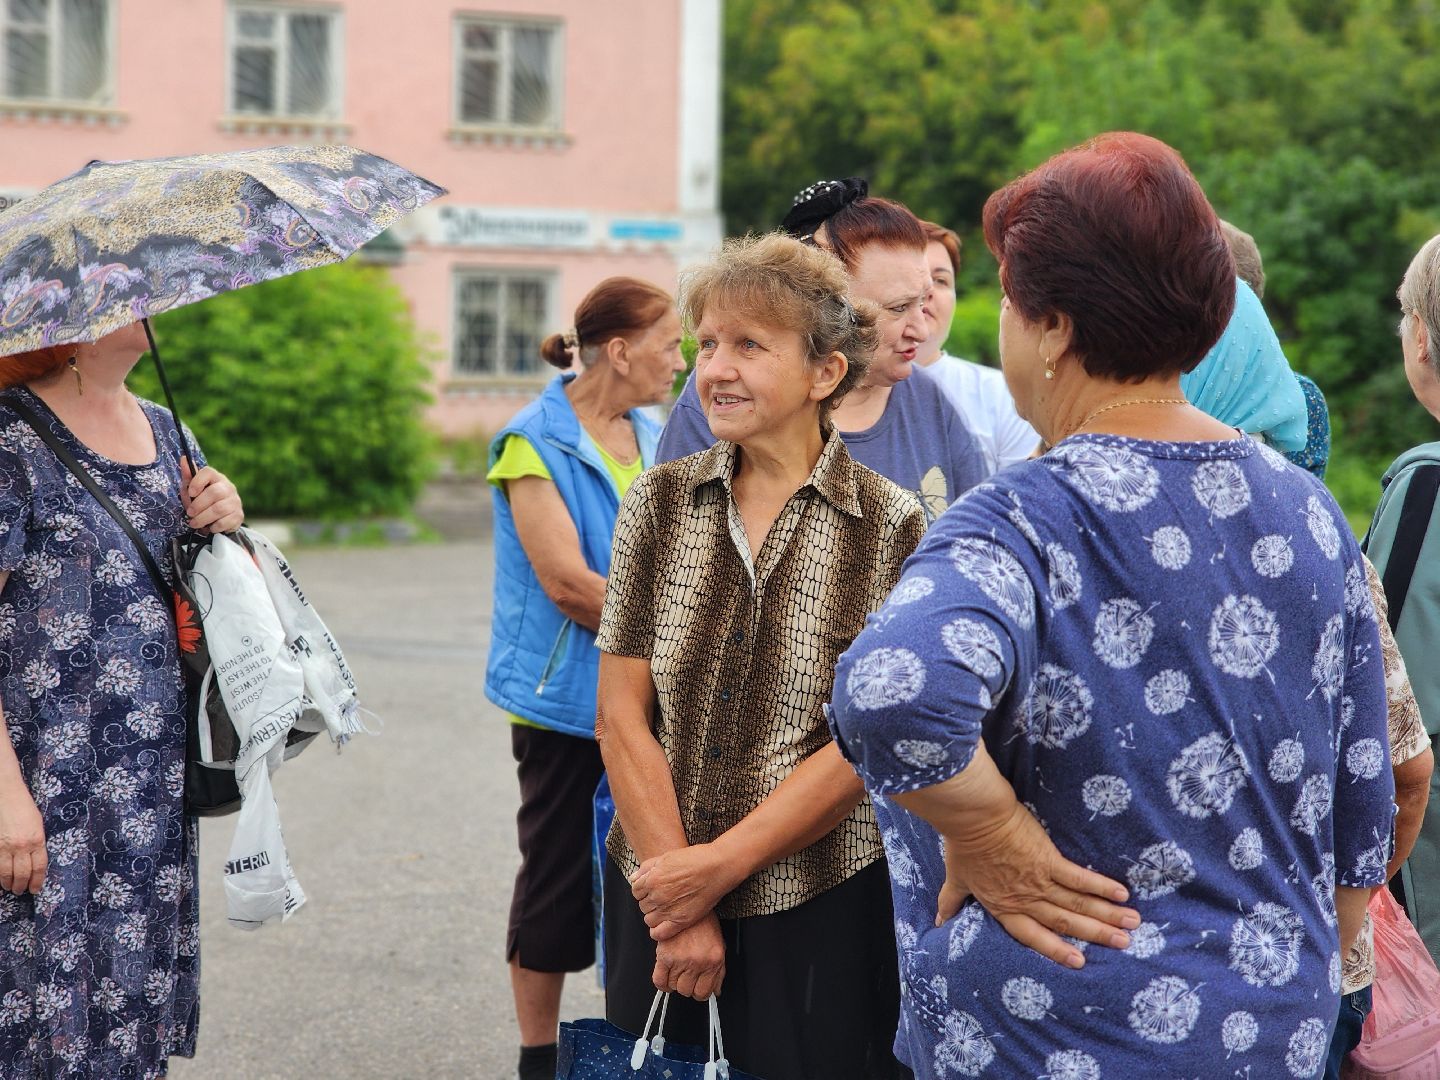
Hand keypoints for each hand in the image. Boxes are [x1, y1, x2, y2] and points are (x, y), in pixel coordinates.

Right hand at [0, 783, 46, 894]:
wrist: (5, 795)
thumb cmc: (23, 807)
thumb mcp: (37, 825)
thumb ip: (36, 843)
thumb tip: (34, 860)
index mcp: (37, 840)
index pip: (39, 867)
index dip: (37, 881)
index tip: (35, 889)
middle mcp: (22, 846)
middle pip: (23, 873)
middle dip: (22, 885)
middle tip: (21, 891)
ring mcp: (5, 847)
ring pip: (6, 873)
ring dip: (9, 883)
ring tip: (10, 887)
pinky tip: (0, 879)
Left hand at [180, 460, 243, 534]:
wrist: (221, 518)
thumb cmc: (202, 501)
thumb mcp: (192, 490)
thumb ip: (188, 476)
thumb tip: (183, 458)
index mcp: (216, 478)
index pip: (208, 473)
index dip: (198, 482)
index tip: (191, 492)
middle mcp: (228, 488)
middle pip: (215, 493)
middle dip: (198, 505)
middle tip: (189, 513)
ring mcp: (235, 502)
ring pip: (219, 509)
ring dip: (203, 518)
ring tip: (194, 523)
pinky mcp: (239, 516)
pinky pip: (226, 521)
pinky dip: (214, 526)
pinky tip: (209, 527)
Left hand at [631, 843, 738, 941]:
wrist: (717, 867)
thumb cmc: (694, 859)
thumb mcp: (666, 857)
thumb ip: (647, 868)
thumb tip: (633, 879)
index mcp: (652, 879)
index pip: (635, 891)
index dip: (643, 890)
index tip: (652, 889)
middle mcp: (657, 896)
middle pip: (642, 905)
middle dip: (649, 902)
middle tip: (662, 898)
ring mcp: (669, 910)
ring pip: (649, 919)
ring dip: (654, 915)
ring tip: (665, 910)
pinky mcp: (681, 920)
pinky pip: (659, 933)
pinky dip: (658, 932)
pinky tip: (664, 925)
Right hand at [652, 912, 725, 999]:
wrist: (690, 901)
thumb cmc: (705, 923)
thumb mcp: (719, 945)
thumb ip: (719, 971)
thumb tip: (716, 991)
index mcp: (713, 961)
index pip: (704, 992)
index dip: (700, 992)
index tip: (697, 987)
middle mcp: (698, 962)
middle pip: (687, 990)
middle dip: (687, 986)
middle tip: (687, 976)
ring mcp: (680, 959)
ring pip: (674, 986)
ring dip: (675, 982)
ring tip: (677, 970)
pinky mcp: (664, 954)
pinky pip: (659, 980)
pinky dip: (662, 984)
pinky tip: (666, 977)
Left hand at [937, 802, 1138, 968]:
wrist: (972, 817)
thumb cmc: (962, 844)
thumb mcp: (955, 878)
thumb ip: (951, 901)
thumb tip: (939, 920)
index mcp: (1003, 906)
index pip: (1032, 935)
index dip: (1055, 949)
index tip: (1079, 961)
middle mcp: (1025, 899)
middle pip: (1064, 922)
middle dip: (1096, 935)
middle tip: (1124, 944)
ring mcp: (1039, 881)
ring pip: (1078, 904)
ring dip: (1106, 915)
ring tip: (1131, 924)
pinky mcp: (1049, 860)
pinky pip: (1079, 878)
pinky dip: (1101, 887)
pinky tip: (1121, 894)